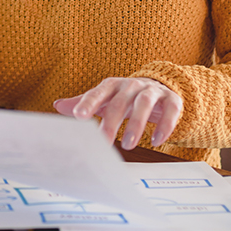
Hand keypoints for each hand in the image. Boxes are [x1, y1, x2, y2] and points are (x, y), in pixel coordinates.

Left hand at [53, 77, 182, 149]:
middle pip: (120, 102)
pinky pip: (170, 111)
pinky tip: (157, 141)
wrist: (159, 87)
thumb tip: (58, 106)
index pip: (98, 92)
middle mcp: (132, 85)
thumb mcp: (105, 99)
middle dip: (112, 122)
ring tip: (128, 145)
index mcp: (112, 85)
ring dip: (136, 125)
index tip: (79, 116)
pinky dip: (165, 126)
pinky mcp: (172, 100)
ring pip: (144, 104)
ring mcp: (152, 91)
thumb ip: (84, 103)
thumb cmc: (125, 97)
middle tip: (104, 142)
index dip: (89, 103)